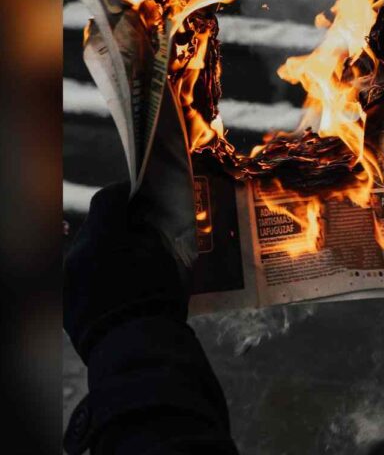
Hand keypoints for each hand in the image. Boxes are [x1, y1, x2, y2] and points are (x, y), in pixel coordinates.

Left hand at [63, 182, 187, 362]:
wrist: (135, 349)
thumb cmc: (155, 300)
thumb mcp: (160, 259)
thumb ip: (145, 236)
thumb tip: (137, 227)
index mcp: (100, 240)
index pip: (106, 200)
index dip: (123, 192)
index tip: (136, 193)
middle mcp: (75, 254)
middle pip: (93, 225)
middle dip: (114, 224)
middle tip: (136, 229)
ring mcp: (65, 279)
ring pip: (85, 250)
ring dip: (103, 248)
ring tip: (126, 259)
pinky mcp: (63, 300)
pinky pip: (80, 273)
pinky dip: (95, 271)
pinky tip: (114, 282)